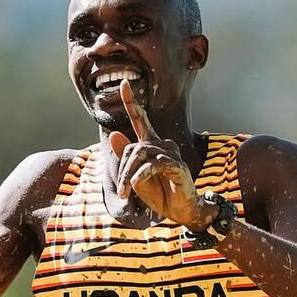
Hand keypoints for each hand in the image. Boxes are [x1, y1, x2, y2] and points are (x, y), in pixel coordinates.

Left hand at [107, 80, 205, 228]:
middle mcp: (162, 145)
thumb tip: (114, 134)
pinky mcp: (177, 166)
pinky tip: (136, 185)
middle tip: (121, 191)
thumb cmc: (161, 195)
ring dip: (129, 175)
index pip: (141, 120)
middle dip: (123, 169)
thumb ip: (126, 159)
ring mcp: (171, 154)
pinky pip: (154, 165)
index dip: (131, 102)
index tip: (124, 83)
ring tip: (126, 192)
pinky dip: (141, 175)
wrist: (182, 212)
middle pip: (133, 148)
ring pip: (141, 155)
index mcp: (152, 146)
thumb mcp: (136, 178)